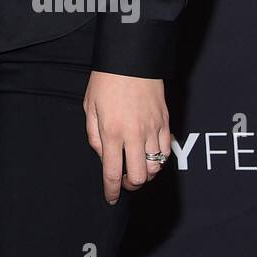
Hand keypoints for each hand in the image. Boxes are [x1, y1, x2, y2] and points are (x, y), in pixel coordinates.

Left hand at [83, 71, 170, 203]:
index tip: (110, 198)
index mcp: (112, 132)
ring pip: (156, 167)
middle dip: (131, 185)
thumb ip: (94, 136)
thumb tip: (103, 157)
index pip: (112, 172)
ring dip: (146, 172)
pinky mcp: (165, 122)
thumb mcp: (90, 107)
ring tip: (136, 165)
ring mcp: (153, 129)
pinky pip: (166, 151)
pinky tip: (149, 153)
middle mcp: (134, 134)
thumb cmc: (106, 81)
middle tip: (124, 180)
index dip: (111, 190)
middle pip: (139, 177)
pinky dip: (159, 158)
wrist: (131, 58)